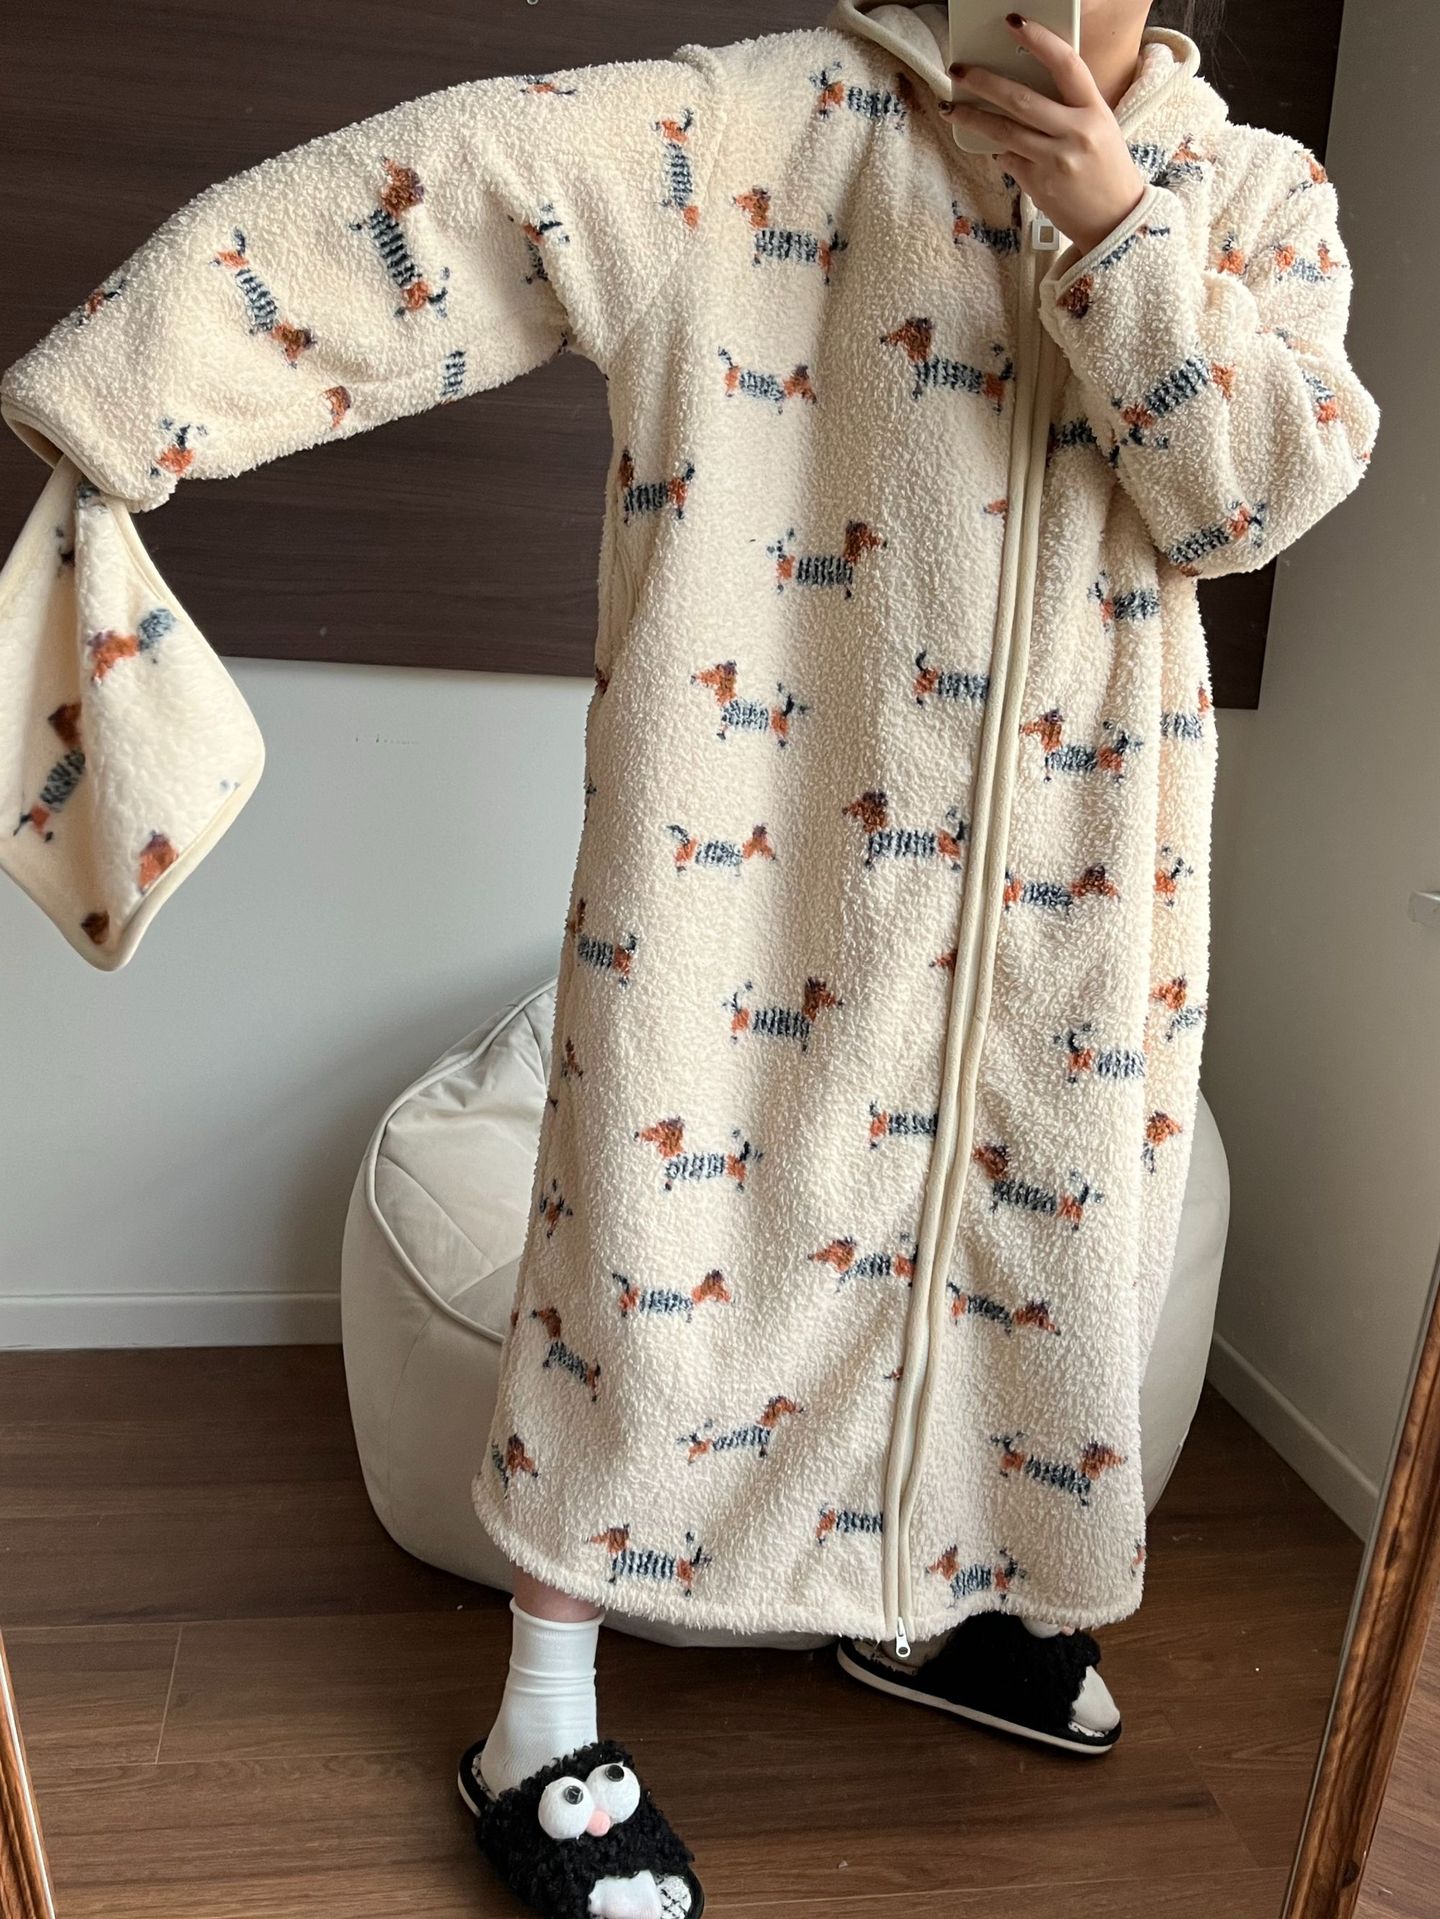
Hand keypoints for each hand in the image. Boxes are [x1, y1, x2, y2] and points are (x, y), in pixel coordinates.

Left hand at [940, 12, 1148, 257]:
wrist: (1115, 221)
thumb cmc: (1107, 170)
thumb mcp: (1100, 128)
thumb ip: (1070, 108)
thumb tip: (1024, 89)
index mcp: (1094, 111)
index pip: (1066, 64)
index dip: (1039, 40)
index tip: (1014, 23)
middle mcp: (1075, 133)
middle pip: (1021, 99)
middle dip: (984, 82)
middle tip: (959, 70)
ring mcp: (1055, 161)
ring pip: (1004, 132)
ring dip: (973, 118)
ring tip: (950, 108)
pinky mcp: (1038, 185)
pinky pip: (1008, 160)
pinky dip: (1000, 152)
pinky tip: (997, 149)